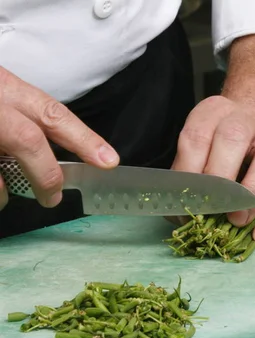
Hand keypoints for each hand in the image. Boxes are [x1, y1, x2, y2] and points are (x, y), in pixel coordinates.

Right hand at [0, 67, 119, 209]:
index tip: (109, 161)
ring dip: (2, 191)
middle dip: (47, 176)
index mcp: (7, 88)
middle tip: (53, 198)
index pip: (54, 114)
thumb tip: (48, 154)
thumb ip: (21, 115)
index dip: (84, 139)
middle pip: (28, 141)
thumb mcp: (1, 92)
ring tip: (5, 198)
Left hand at [171, 95, 254, 245]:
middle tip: (213, 211)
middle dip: (219, 180)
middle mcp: (249, 119)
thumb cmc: (227, 152)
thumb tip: (180, 214)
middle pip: (233, 139)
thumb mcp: (203, 152)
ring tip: (237, 220)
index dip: (187, 174)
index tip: (185, 203)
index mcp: (215, 113)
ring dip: (251, 193)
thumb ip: (190, 177)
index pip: (196, 137)